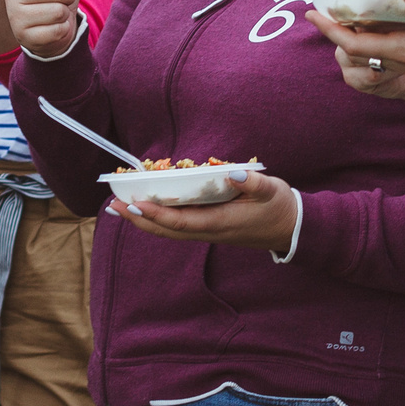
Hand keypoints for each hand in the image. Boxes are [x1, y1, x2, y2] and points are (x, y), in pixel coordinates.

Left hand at [107, 169, 301, 251]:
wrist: (291, 230)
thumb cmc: (279, 207)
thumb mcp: (271, 190)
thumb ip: (253, 182)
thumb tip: (234, 173)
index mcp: (220, 222)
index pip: (179, 221)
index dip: (155, 213)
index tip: (135, 203)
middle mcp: (209, 231)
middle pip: (166, 230)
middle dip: (139, 219)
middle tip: (114, 207)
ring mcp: (208, 232)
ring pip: (169, 231)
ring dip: (145, 221)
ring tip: (122, 209)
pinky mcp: (209, 228)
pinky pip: (177, 227)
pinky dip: (158, 220)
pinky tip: (148, 209)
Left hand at [312, 0, 404, 103]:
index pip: (356, 43)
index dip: (331, 29)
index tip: (312, 13)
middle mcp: (403, 59)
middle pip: (358, 48)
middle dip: (337, 29)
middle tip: (322, 7)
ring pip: (373, 50)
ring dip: (355, 33)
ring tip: (345, 11)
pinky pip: (388, 50)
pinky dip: (376, 36)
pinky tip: (382, 21)